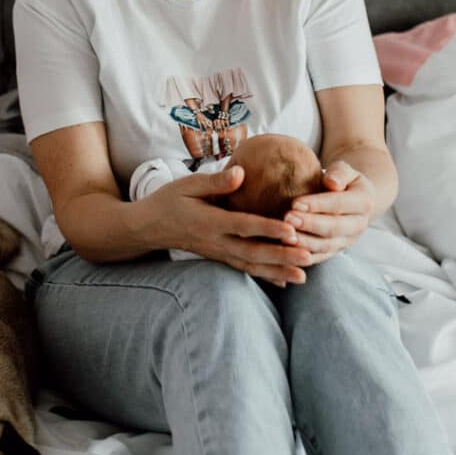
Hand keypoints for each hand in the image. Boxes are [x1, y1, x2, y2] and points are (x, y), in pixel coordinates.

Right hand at [142, 165, 312, 285]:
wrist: (147, 228)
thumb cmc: (169, 201)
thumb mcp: (187, 185)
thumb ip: (216, 181)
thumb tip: (242, 172)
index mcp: (210, 221)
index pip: (244, 226)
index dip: (268, 229)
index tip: (291, 230)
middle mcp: (216, 242)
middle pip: (253, 252)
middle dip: (281, 257)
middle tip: (308, 257)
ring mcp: (218, 253)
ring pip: (251, 265)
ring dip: (278, 272)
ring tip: (303, 276)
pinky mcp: (219, 258)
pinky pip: (245, 269)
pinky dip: (265, 276)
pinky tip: (284, 282)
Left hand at [283, 160, 375, 262]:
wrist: (351, 199)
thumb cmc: (341, 180)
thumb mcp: (344, 170)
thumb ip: (339, 173)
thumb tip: (332, 183)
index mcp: (364, 202)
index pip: (339, 204)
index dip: (317, 205)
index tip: (295, 203)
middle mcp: (359, 225)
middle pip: (333, 228)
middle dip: (309, 224)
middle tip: (287, 218)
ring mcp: (348, 241)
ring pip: (326, 246)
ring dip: (305, 242)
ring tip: (285, 236)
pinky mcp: (335, 251)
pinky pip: (319, 257)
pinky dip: (303, 256)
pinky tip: (287, 250)